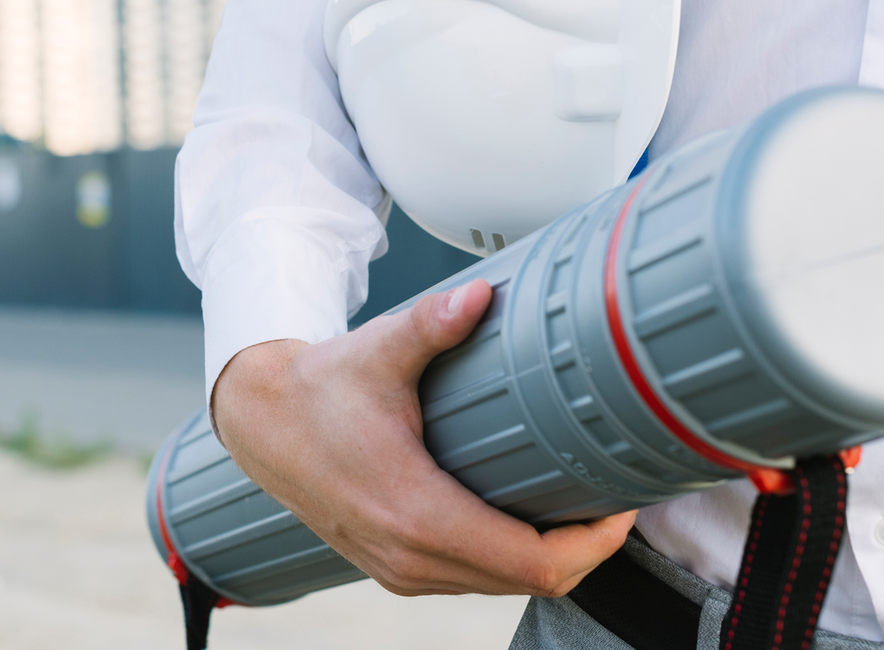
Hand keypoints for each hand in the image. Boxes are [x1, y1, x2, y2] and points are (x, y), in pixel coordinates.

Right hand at [209, 278, 635, 596]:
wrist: (262, 423)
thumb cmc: (319, 390)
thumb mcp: (376, 351)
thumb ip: (432, 325)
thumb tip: (479, 296)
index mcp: (415, 513)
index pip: (532, 562)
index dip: (591, 543)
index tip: (621, 505)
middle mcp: (410, 557)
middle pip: (530, 583)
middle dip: (583, 549)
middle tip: (614, 498)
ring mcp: (401, 570)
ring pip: (502, 587)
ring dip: (549, 557)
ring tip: (581, 505)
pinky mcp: (396, 568)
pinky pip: (474, 580)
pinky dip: (512, 559)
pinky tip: (529, 517)